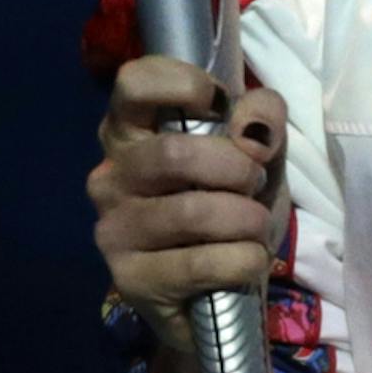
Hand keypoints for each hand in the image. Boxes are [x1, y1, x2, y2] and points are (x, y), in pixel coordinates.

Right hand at [88, 54, 289, 358]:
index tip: (219, 103)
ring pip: (191, 212)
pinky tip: (246, 262)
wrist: (226, 289)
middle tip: (254, 184)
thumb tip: (254, 126)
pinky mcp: (131, 281)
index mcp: (132, 131)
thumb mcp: (260, 156)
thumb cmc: (233, 205)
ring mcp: (114, 230)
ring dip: (247, 220)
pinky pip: (203, 263)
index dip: (182, 83)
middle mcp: (109, 176)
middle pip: (174, 154)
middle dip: (236, 169)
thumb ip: (261, 125)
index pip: (133, 83)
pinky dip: (245, 260)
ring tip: (255, 227)